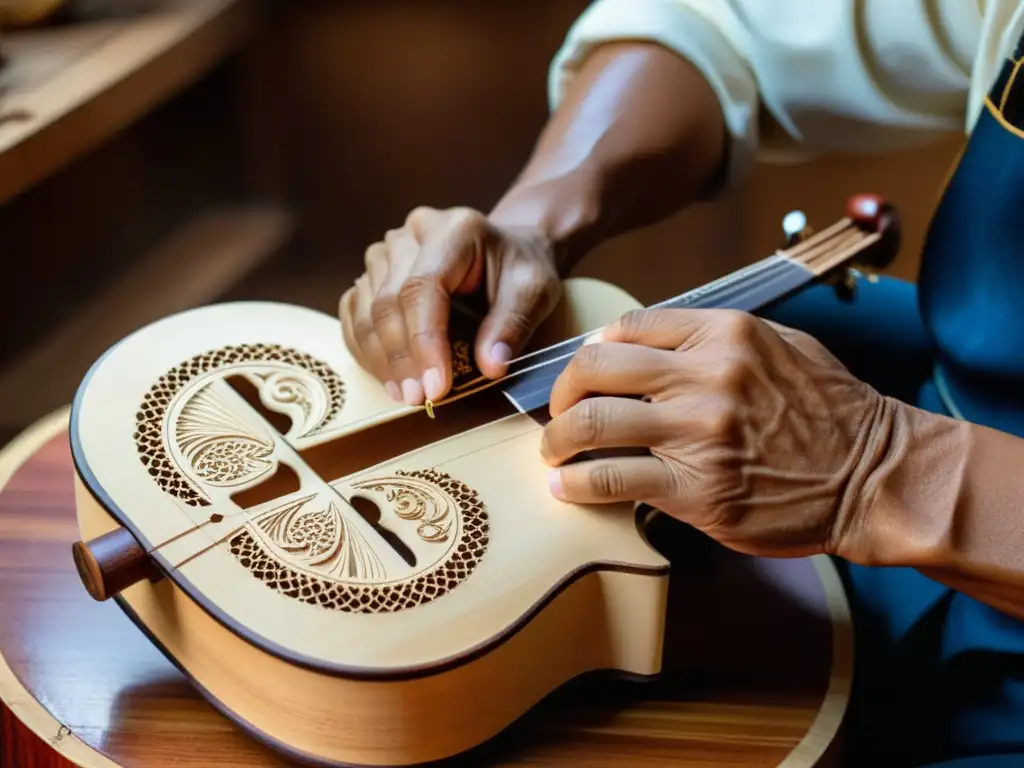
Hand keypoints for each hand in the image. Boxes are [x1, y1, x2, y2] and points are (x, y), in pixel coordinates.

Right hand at [339, 206, 561, 404]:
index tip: (436, 386)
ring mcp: (386, 251)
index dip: (424, 340)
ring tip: (404, 394)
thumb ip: (513, 325)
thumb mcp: (534, 292)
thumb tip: (490, 367)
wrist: (504, 250)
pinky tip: (387, 376)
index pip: (423, 286)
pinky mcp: (373, 272)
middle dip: (401, 357)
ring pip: (366, 308)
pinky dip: (365, 348)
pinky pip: (354, 312)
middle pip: (389, 300)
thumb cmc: (518, 270)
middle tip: (418, 399)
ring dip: (381, 358)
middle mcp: (412, 234)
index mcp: (454, 230)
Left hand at [540, 308, 899, 557]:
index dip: (592, 349)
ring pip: (593, 422)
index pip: (629, 327)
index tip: (583, 372)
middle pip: (596, 367)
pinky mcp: (697, 489)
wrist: (876, 475)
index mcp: (725, 333)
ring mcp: (699, 433)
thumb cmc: (832, 411)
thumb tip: (647, 343)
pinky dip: (578, 483)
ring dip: (557, 439)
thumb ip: (715, 337)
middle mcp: (707, 375)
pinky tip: (568, 488)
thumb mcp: (782, 345)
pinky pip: (613, 479)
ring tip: (552, 452)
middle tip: (557, 411)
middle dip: (561, 390)